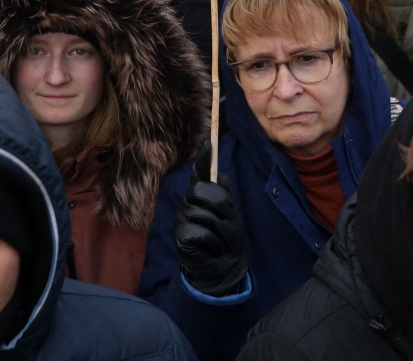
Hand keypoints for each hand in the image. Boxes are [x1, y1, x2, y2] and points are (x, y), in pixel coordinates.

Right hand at [174, 140, 247, 296]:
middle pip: (202, 191)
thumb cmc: (226, 240)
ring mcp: (182, 220)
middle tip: (227, 220)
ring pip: (204, 214)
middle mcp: (188, 204)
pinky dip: (214, 243)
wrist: (222, 268)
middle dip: (221, 205)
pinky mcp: (181, 237)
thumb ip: (224, 197)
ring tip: (220, 240)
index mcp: (200, 197)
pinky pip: (202, 232)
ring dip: (221, 231)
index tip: (209, 144)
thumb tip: (220, 175)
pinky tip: (211, 249)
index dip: (203, 160)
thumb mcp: (231, 216)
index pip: (199, 175)